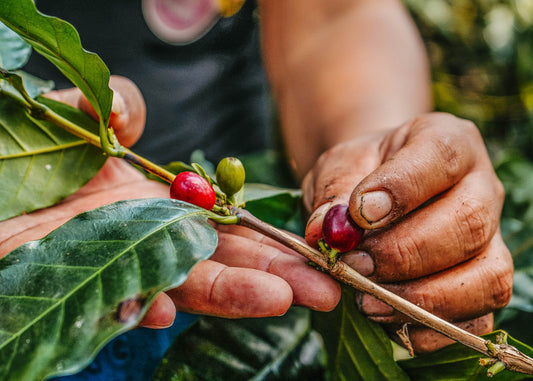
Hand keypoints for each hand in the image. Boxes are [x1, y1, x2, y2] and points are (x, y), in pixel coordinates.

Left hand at [0, 76, 339, 328]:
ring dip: (228, 296)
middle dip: (272, 277)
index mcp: (151, 208)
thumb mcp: (69, 120)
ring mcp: (111, 271)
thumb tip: (127, 111)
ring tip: (279, 299)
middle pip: (215, 266)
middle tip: (324, 289)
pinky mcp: (77, 292)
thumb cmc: (13, 157)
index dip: (263, 243)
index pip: (220, 231)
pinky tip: (162, 311)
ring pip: (178, 288)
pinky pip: (114, 305)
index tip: (304, 252)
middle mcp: (140, 244)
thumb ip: (113, 108)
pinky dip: (140, 308)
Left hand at [302, 113, 512, 352]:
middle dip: (404, 253)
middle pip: (468, 223)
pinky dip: (431, 328)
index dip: (401, 190)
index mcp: (448, 142)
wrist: (375, 193)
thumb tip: (324, 232)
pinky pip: (477, 318)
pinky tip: (388, 319)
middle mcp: (481, 188)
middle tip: (353, 266)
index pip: (441, 157)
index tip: (357, 215)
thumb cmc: (360, 174)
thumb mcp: (338, 167)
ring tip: (366, 299)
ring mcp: (492, 239)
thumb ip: (332, 192)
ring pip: (484, 276)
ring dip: (421, 298)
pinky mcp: (483, 283)